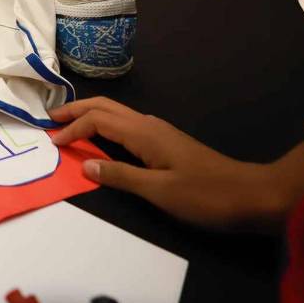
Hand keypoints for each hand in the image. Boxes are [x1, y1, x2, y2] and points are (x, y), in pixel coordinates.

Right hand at [50, 98, 281, 229]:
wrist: (252, 195)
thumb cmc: (205, 195)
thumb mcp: (160, 191)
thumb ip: (121, 176)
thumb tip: (85, 165)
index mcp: (144, 133)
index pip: (97, 120)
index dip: (72, 128)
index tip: (52, 142)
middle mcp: (149, 125)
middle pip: (106, 107)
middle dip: (76, 109)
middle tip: (51, 118)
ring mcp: (159, 132)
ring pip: (116, 114)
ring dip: (90, 115)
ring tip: (69, 125)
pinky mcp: (166, 142)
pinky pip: (126, 125)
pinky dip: (105, 126)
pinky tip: (101, 139)